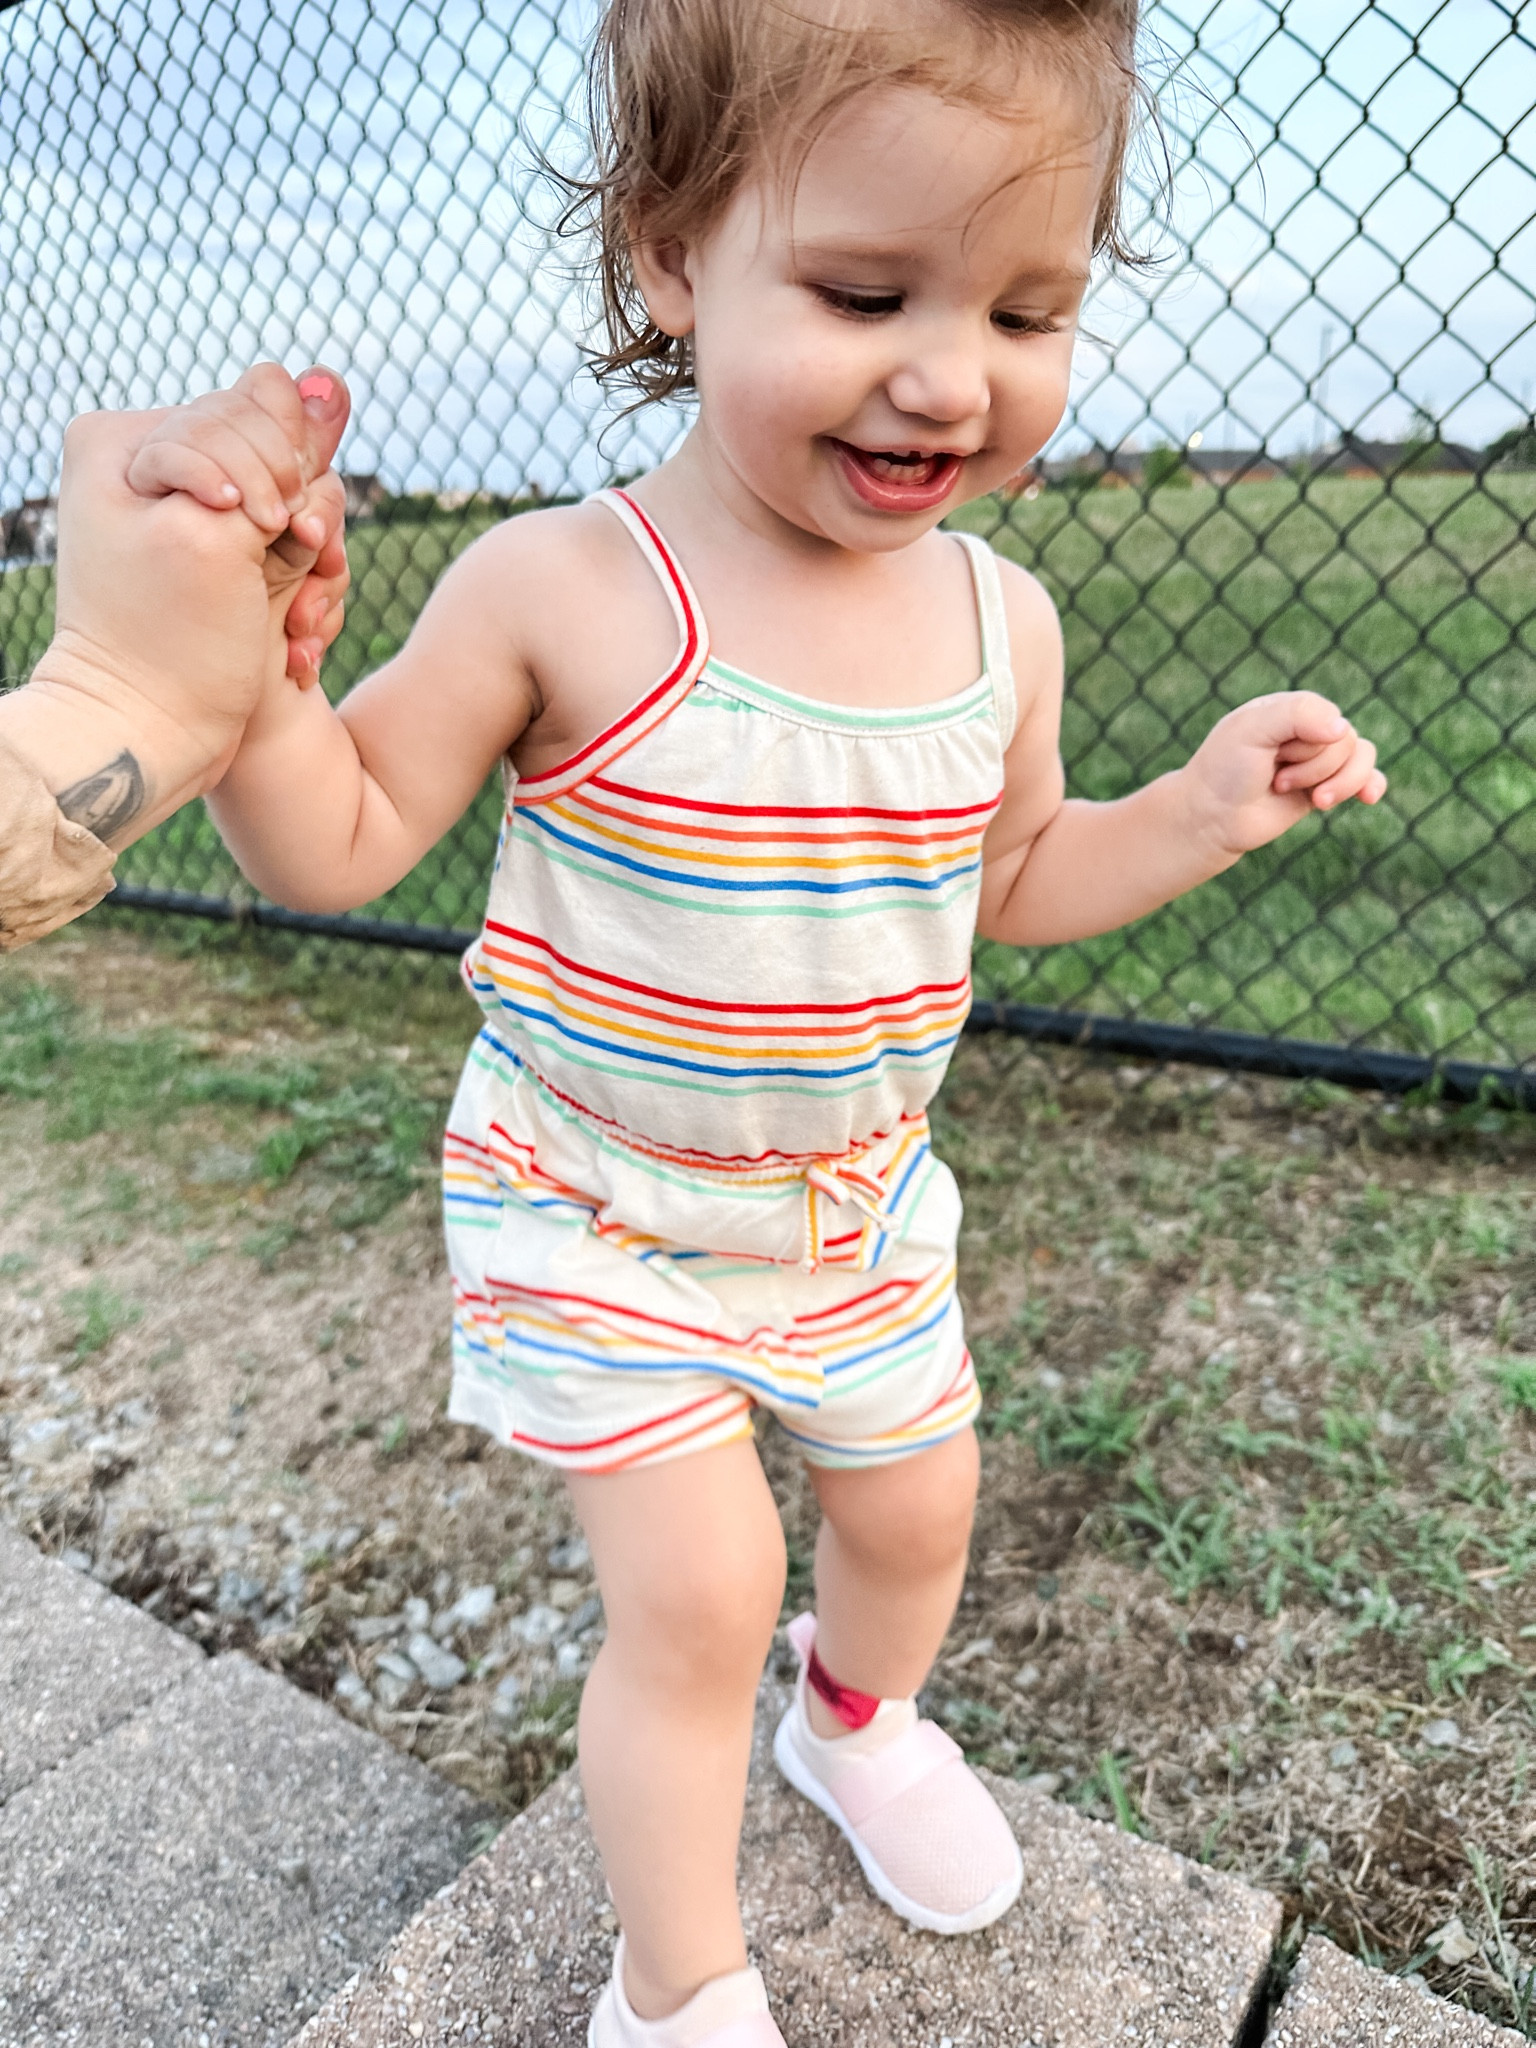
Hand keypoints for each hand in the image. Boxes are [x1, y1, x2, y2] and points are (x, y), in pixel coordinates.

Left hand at [126, 363, 351, 688]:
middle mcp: (163, 469)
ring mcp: (202, 517)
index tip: (276, 535)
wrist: (154, 735)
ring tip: (292, 631)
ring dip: (314, 577)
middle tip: (289, 596)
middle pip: (283, 459)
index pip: (249, 411)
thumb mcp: (219, 535)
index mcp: (129, 440)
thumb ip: (269, 450)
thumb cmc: (172, 646)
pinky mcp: (232, 561)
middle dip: (303, 530)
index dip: (279, 475)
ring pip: (306, 510)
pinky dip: (307, 600)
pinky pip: (302, 554)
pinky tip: (291, 646)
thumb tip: (319, 377)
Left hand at [1185, 690, 1387, 860]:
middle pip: (1346, 741)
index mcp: (1289, 708)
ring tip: (1314, 801)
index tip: (1272, 757)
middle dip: (1315, 768)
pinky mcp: (1323, 787)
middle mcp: (1307, 730)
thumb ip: (1298, 714)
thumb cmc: (1226, 770)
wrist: (1213, 818)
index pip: (1327, 716)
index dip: (1307, 743)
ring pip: (1362, 758)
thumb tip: (1344, 728)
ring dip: (1338, 783)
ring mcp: (1317, 760)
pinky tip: (1368, 798)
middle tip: (1276, 782)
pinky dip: (1371, 785)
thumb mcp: (1253, 730)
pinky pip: (1367, 778)